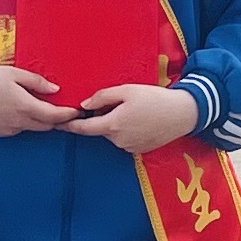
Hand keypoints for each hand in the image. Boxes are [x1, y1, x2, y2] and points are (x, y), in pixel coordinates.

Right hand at [0, 63, 74, 135]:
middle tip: (64, 109)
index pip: (54, 116)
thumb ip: (36, 82)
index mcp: (24, 106)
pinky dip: (24, 122)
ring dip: (40, 120)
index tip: (76, 110)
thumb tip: (56, 90)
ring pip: (33, 128)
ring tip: (40, 106)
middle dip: (57, 119)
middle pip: (46, 125)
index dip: (68, 114)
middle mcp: (18, 122)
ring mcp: (8, 129)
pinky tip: (18, 109)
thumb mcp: (13, 73)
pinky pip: (19, 129)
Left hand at [72, 82, 200, 152]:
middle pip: (99, 129)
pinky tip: (139, 119)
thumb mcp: (127, 90)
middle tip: (116, 102)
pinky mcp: (138, 150)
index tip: (57, 123)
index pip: (83, 128)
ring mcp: (129, 147)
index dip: (69, 125)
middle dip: (99, 118)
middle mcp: (118, 140)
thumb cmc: (155, 98)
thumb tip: (84, 105)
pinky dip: (125, 130)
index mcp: (113, 125)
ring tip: (133, 109)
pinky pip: (123, 139)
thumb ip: (102, 97)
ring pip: (112, 134)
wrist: (183, 114)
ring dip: (114, 123)